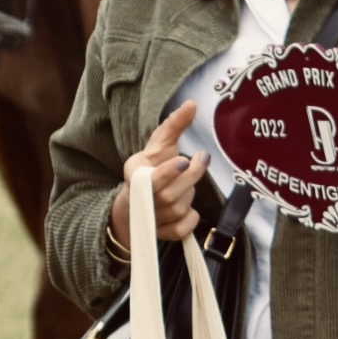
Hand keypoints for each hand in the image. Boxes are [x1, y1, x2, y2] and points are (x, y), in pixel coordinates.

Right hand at [110, 102, 207, 246]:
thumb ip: (174, 125)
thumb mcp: (158, 145)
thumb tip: (192, 103)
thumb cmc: (149, 168)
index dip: (169, 172)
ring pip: (179, 210)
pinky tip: (188, 207)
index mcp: (133, 175)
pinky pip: (184, 228)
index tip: (184, 160)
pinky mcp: (162, 235)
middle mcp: (139, 199)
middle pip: (170, 195)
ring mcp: (151, 220)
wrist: (134, 204)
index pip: (151, 178)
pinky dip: (191, 218)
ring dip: (189, 196)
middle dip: (191, 177)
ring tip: (186, 184)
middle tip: (203, 158)